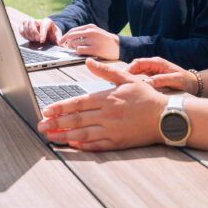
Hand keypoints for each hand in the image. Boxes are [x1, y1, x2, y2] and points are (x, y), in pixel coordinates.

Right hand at [19, 17, 60, 43]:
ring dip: (27, 33)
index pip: (43, 25)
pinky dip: (23, 34)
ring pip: (25, 23)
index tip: (41, 41)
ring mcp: (31, 23)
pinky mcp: (25, 26)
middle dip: (33, 32)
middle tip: (36, 40)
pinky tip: (28, 39)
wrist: (49, 33)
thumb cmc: (53, 34)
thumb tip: (62, 45)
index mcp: (47, 21)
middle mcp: (38, 20)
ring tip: (33, 40)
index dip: (42, 33)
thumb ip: (59, 40)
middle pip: (31, 22)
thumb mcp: (58, 36)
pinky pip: (21, 28)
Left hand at [36, 58, 163, 149]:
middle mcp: (107, 114)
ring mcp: (112, 129)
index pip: (77, 103)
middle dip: (56, 123)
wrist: (167, 116)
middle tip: (40, 125)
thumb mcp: (127, 78)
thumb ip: (105, 71)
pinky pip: (97, 144)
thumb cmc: (147, 97)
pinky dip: (83, 145)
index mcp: (107, 98)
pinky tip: (72, 145)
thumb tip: (88, 62)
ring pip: (83, 133)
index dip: (60, 107)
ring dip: (64, 135)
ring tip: (50, 137)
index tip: (46, 110)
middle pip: (76, 119)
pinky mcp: (118, 142)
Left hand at [58, 24, 119, 59]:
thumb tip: (70, 38)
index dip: (65, 37)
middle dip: (67, 43)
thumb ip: (84, 33)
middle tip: (68, 48)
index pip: (73, 31)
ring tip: (79, 50)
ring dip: (74, 49)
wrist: (119, 46)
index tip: (61, 42)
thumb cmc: (105, 40)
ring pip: (75, 44)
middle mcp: (91, 32)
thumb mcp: (95, 32)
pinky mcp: (95, 49)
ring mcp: (93, 40)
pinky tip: (83, 53)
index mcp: (90, 27)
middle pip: (72, 36)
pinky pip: (80, 51)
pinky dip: (79, 53)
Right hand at [127, 57, 196, 93]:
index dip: (129, 69)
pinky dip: (134, 82)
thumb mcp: (175, 80)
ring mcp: (152, 70)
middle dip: (125, 74)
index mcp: (157, 63)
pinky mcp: (152, 76)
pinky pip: (140, 77)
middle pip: (134, 66)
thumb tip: (147, 83)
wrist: (193, 84)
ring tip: (120, 86)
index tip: (122, 78)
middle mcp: (153, 65)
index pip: (138, 62)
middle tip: (117, 83)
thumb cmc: (185, 81)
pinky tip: (130, 89)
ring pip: (136, 72)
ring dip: (128, 78)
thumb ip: (161, 80)